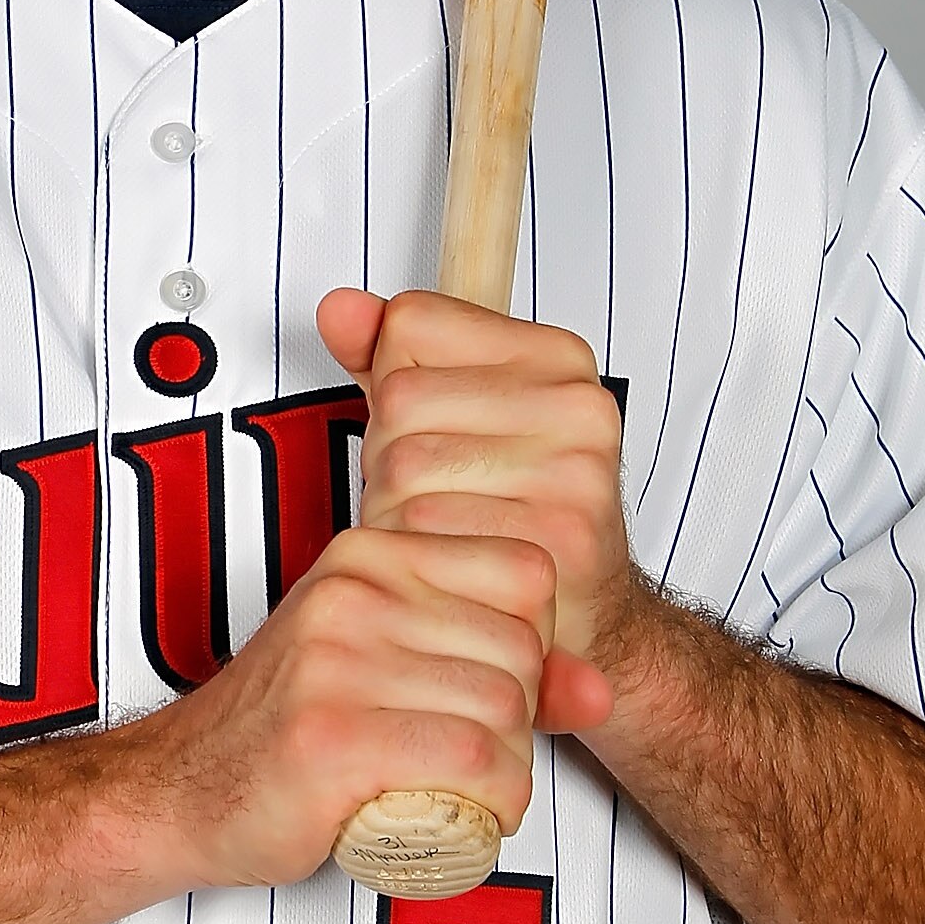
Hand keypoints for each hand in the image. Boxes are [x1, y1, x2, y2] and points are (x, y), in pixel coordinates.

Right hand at [121, 522, 554, 891]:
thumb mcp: (396, 670)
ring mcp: (336, 660)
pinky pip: (474, 765)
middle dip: (516, 720)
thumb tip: (604, 693)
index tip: (476, 688)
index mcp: (369, 552)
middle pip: (523, 650)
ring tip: (446, 789)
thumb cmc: (295, 733)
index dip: (529, 646)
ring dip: (501, 773)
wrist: (178, 792)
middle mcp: (352, 590)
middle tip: (456, 756)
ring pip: (505, 712)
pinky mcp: (330, 736)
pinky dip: (486, 806)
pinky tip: (443, 815)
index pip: (527, 574)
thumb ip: (503, 670)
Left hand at [317, 285, 628, 734]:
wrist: (584, 614)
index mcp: (557, 359)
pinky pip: (425, 530)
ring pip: (403, 465)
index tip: (438, 423)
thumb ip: (390, 357)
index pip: (412, 324)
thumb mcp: (449, 417)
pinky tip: (447, 566)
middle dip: (389, 455)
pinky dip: (412, 555)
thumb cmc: (511, 511)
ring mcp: (574, 473)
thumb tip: (340, 309)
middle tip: (437, 494)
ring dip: (395, 510)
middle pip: (401, 398)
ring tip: (443, 531)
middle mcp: (577, 407)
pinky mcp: (556, 540)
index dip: (395, 382)